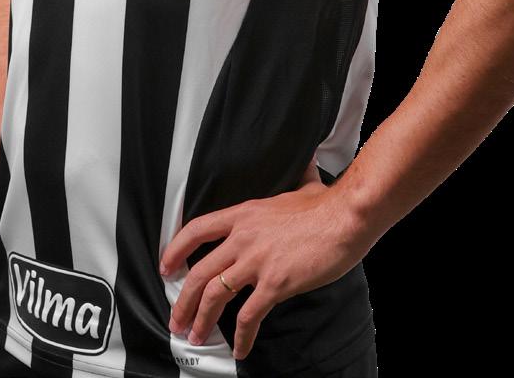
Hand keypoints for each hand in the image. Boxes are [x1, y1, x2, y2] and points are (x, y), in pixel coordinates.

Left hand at [159, 160, 367, 360]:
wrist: (346, 217)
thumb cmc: (327, 205)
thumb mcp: (301, 186)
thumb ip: (296, 180)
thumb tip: (307, 165)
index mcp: (245, 214)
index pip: (197, 229)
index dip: (176, 250)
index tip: (167, 267)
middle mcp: (244, 237)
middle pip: (199, 271)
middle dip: (183, 301)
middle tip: (177, 318)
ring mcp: (257, 260)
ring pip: (215, 295)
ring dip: (202, 320)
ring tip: (197, 336)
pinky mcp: (275, 283)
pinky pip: (249, 316)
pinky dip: (241, 337)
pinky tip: (240, 349)